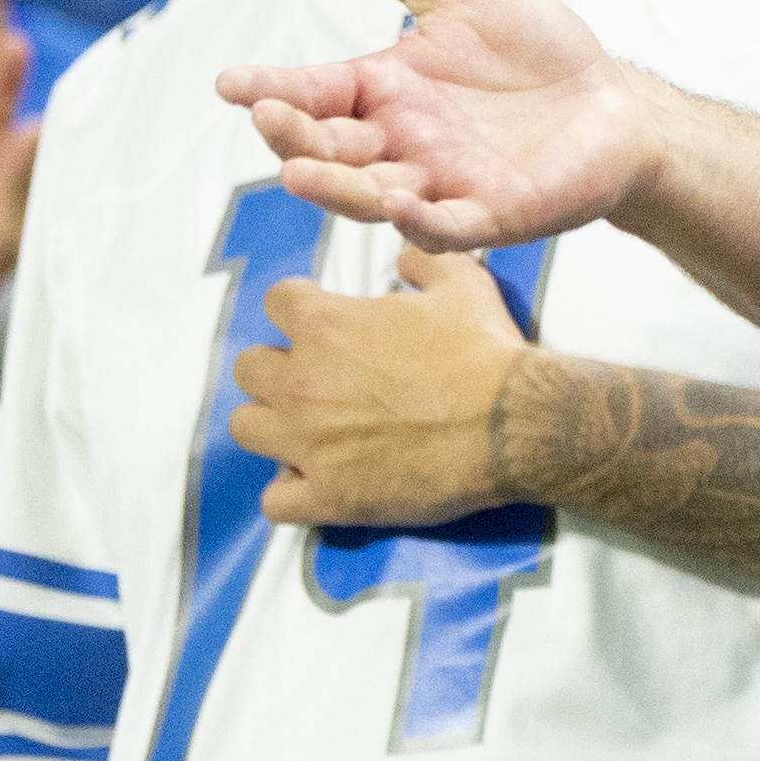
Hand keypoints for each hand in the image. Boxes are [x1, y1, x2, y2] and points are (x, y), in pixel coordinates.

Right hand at [212, 0, 659, 249]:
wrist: (613, 103)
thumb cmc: (534, 53)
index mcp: (383, 92)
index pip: (313, 93)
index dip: (271, 89)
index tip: (228, 82)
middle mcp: (400, 144)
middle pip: (330, 149)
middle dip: (295, 137)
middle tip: (266, 117)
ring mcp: (443, 184)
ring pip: (373, 195)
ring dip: (337, 188)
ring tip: (299, 173)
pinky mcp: (494, 214)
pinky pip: (451, 226)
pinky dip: (424, 223)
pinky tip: (400, 208)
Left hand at [236, 246, 529, 528]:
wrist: (514, 423)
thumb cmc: (485, 351)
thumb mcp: (461, 282)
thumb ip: (420, 261)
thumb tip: (401, 260)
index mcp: (326, 325)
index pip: (276, 302)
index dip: (301, 309)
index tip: (324, 323)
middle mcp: (301, 382)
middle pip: (248, 368)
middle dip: (277, 369)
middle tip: (318, 379)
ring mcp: (307, 443)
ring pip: (246, 428)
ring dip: (274, 426)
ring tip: (310, 430)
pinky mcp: (327, 496)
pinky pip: (275, 500)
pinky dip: (292, 491)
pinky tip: (320, 482)